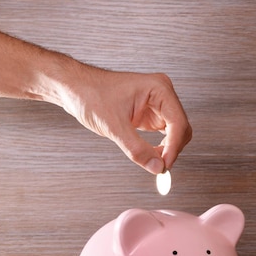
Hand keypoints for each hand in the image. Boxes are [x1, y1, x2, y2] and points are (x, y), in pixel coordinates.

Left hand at [61, 67, 191, 173]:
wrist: (73, 88)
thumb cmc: (90, 94)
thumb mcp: (113, 125)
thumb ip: (137, 149)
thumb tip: (157, 167)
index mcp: (159, 89)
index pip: (178, 123)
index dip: (174, 147)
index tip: (165, 165)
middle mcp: (162, 95)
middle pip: (181, 129)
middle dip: (171, 149)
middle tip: (158, 166)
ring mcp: (158, 105)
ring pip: (176, 133)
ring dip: (167, 149)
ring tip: (152, 161)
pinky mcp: (151, 114)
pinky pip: (165, 134)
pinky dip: (160, 147)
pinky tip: (151, 155)